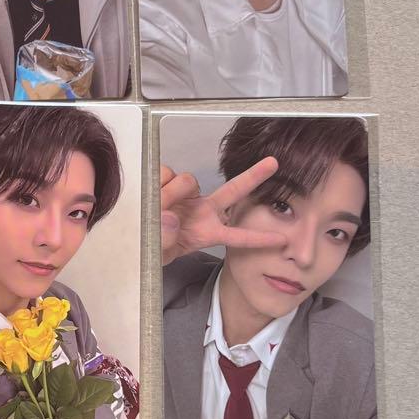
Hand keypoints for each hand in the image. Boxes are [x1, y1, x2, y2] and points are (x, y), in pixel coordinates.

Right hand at [160, 157, 286, 265]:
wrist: (135, 236)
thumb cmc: (153, 250)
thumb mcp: (161, 255)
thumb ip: (166, 240)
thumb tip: (171, 217)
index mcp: (207, 232)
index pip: (237, 236)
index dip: (259, 238)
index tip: (282, 239)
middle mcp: (202, 210)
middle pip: (233, 190)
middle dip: (254, 176)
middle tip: (274, 163)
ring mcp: (188, 196)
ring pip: (188, 181)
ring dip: (171, 192)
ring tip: (157, 207)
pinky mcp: (170, 183)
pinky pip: (167, 173)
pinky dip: (159, 182)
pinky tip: (152, 194)